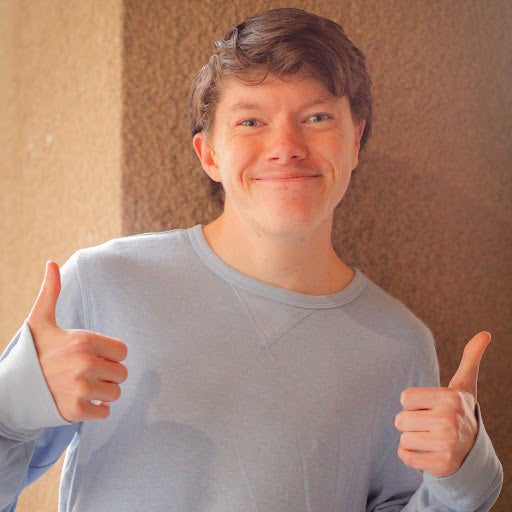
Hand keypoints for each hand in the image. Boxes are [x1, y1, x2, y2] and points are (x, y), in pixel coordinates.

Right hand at [27, 261, 127, 422]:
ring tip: (81, 387)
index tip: (92, 356)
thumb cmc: (33, 353)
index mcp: (84, 340)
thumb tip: (51, 263)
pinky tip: (78, 401)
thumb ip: (51, 293)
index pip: (123, 352)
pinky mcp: (77, 411)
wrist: (12, 391)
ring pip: (115, 393)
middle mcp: (85, 364)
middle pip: (122, 373)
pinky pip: (105, 412)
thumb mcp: (40, 321)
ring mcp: (81, 388)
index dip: (109, 355)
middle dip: (107, 374)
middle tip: (85, 373)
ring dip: (102, 393)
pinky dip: (95, 410)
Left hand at [394, 331, 490, 476]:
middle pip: (400, 420)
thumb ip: (470, 359)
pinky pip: (405, 456)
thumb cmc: (458, 411)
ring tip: (431, 438)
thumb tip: (485, 333)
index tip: (430, 407)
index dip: (413, 404)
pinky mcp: (441, 464)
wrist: (472, 451)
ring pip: (403, 438)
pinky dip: (411, 456)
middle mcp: (450, 420)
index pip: (404, 398)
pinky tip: (428, 452)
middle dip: (410, 423)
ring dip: (412, 439)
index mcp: (449, 398)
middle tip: (430, 425)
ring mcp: (447, 444)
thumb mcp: (464, 386)